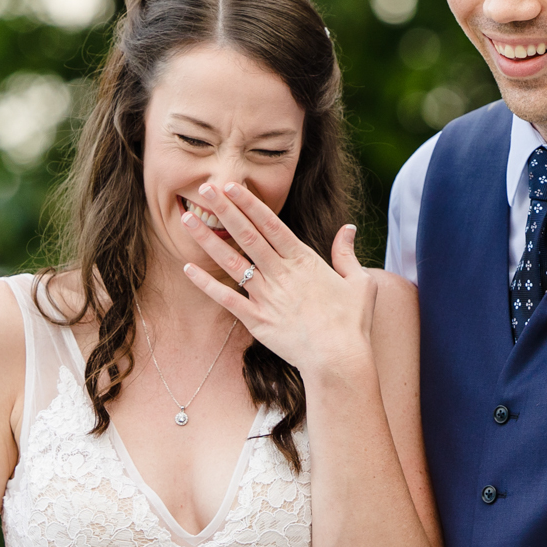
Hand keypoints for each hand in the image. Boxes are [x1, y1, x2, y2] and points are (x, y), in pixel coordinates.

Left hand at [178, 181, 375, 377]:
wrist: (339, 360)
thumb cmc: (353, 323)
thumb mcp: (359, 283)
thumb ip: (347, 253)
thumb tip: (348, 228)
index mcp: (304, 261)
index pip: (271, 224)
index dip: (249, 204)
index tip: (232, 186)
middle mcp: (281, 274)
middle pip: (247, 235)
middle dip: (224, 210)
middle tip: (204, 188)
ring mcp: (267, 297)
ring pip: (232, 262)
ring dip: (208, 239)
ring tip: (187, 219)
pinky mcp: (257, 320)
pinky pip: (227, 299)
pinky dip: (206, 284)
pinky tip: (187, 269)